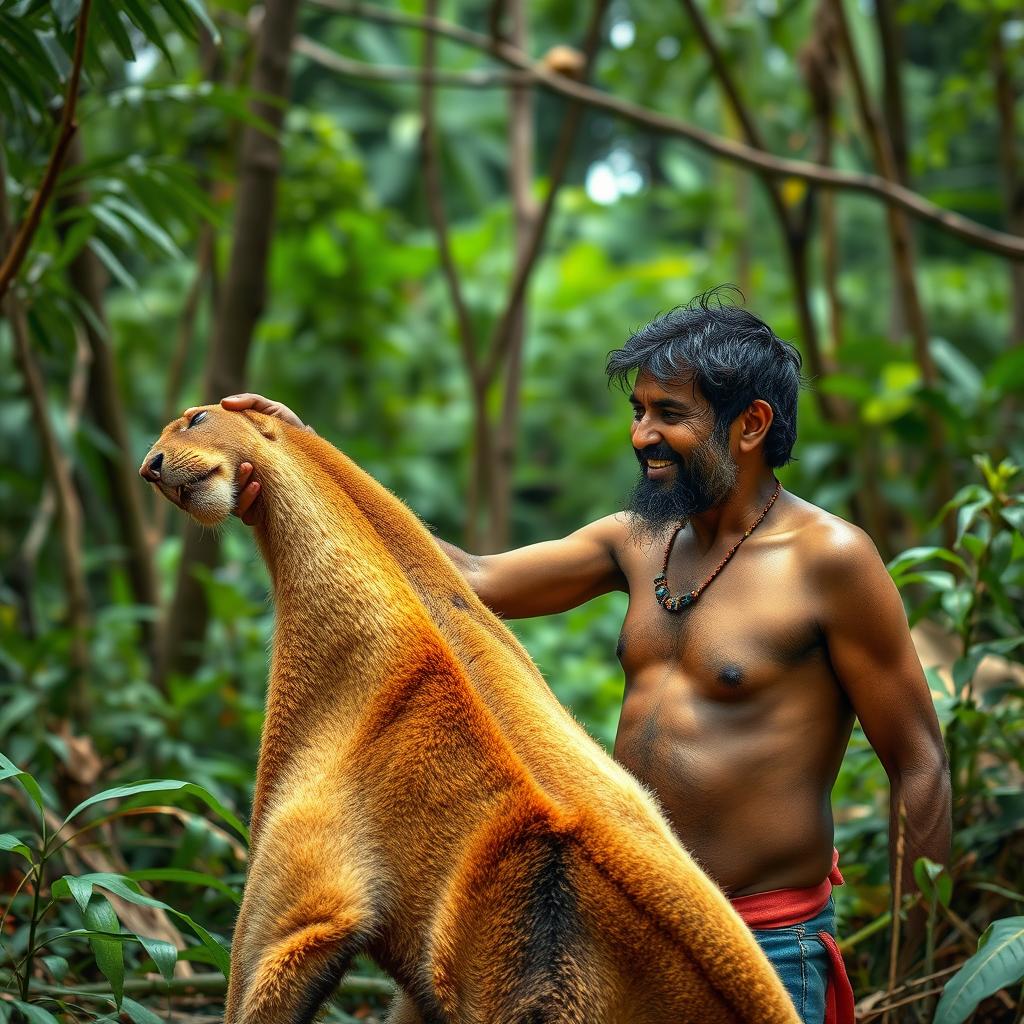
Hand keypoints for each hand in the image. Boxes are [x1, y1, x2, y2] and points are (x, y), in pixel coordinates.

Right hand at [191, 393, 306, 525]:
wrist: (311, 451)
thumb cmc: (287, 430)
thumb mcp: (271, 410)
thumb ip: (249, 402)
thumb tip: (224, 403)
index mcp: (230, 456)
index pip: (206, 457)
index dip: (195, 446)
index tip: (196, 436)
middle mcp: (233, 477)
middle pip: (211, 479)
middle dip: (215, 468)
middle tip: (226, 450)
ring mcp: (243, 496)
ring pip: (226, 498)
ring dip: (235, 483)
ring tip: (248, 466)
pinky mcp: (258, 514)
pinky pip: (245, 514)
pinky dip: (247, 500)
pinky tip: (258, 485)